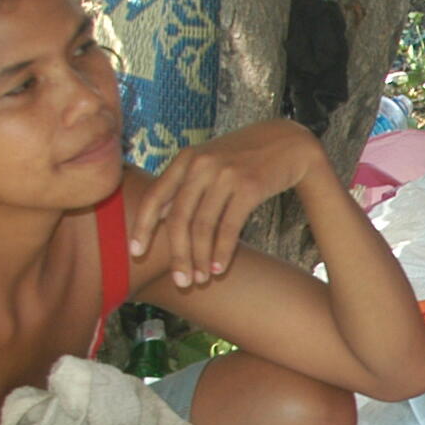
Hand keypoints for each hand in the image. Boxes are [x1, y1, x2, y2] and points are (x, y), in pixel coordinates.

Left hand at [137, 119, 322, 290]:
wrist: (288, 142)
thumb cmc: (244, 157)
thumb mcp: (209, 161)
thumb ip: (183, 184)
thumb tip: (157, 217)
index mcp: (186, 159)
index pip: (155, 196)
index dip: (143, 226)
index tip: (136, 252)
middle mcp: (201, 165)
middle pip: (179, 218)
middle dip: (177, 255)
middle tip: (180, 282)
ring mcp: (225, 175)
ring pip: (203, 226)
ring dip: (200, 259)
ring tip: (200, 279)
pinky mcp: (250, 186)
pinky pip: (229, 227)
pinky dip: (223, 251)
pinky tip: (220, 269)